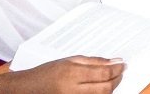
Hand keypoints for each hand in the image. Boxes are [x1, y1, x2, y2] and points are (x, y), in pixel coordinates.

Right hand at [1, 56, 124, 92]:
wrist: (25, 89)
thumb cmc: (46, 72)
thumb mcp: (69, 60)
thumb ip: (94, 61)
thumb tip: (115, 61)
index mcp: (72, 73)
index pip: (104, 74)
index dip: (118, 69)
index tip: (124, 65)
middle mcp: (72, 90)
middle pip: (105, 88)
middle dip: (117, 80)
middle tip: (121, 72)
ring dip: (110, 88)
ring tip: (113, 79)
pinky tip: (101, 88)